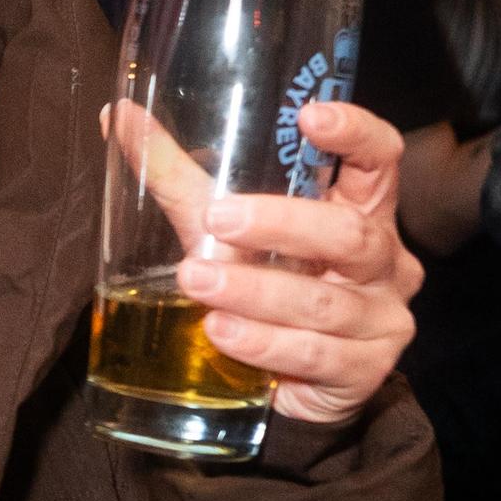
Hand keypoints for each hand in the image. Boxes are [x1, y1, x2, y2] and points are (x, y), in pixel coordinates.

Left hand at [112, 95, 419, 427]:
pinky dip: (264, 344)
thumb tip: (117, 117)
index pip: (379, 158)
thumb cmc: (265, 281)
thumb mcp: (223, 225)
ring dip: (256, 293)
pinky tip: (222, 333)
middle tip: (217, 220)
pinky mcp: (368, 370)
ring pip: (323, 302)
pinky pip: (316, 355)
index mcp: (361, 209)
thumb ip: (177, 176)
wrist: (289, 384)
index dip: (356, 133)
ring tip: (198, 283)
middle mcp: (384, 259)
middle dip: (282, 225)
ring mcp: (382, 317)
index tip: (309, 116)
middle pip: (349, 234)